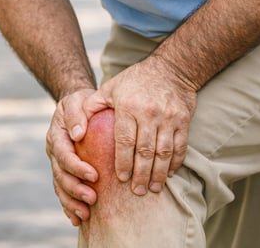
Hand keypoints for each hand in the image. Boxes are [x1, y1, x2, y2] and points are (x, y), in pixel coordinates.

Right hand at [46, 88, 99, 225]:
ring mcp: (57, 163)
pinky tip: (77, 219)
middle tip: (92, 198)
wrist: (77, 106)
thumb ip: (76, 114)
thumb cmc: (81, 102)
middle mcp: (54, 152)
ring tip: (86, 213)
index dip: (77, 167)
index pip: (64, 155)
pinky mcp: (64, 171)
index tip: (94, 176)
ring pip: (60, 187)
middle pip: (60, 175)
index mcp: (56, 136)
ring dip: (71, 202)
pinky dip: (68, 206)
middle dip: (75, 189)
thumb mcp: (78, 100)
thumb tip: (78, 134)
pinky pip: (63, 191)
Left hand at [86, 54, 197, 195]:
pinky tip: (169, 173)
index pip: (124, 140)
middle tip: (137, 192)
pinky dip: (175, 162)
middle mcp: (149, 112)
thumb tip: (75, 131)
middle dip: (141, 175)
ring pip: (164, 152)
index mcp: (128, 105)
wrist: (171, 68)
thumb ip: (91, 107)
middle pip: (145, 151)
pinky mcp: (183, 119)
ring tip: (153, 188)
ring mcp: (168, 116)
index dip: (123, 162)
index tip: (121, 178)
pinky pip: (180, 146)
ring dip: (159, 174)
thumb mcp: (110, 88)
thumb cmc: (135, 80)